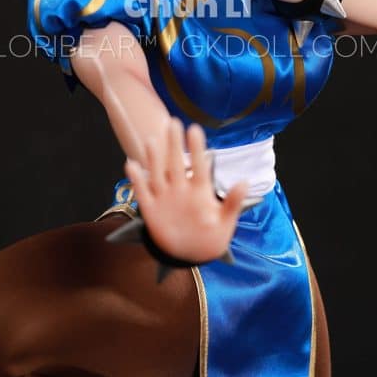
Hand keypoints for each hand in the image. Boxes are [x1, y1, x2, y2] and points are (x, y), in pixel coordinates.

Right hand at [124, 117, 247, 262]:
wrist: (191, 254)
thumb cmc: (211, 236)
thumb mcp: (225, 222)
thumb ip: (233, 203)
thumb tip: (245, 182)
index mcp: (200, 190)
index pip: (198, 165)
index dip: (196, 148)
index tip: (194, 129)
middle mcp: (180, 189)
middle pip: (175, 162)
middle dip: (174, 144)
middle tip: (173, 123)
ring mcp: (165, 197)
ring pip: (157, 173)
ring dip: (154, 158)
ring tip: (151, 140)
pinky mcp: (151, 209)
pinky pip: (142, 191)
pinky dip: (137, 179)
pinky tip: (131, 164)